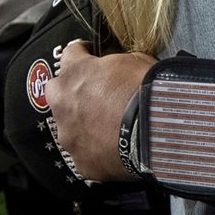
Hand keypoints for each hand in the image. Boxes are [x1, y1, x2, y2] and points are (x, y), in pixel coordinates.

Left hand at [45, 42, 154, 181]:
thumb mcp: (136, 59)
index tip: (90, 54)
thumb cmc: (146, 89)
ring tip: (110, 125)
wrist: (157, 127)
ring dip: (84, 123)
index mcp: (75, 72)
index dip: (83, 53)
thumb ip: (117, 62)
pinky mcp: (82, 161)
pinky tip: (115, 147)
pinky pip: (85, 153)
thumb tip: (118, 67)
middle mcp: (63, 104)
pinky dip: (96, 150)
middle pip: (57, 92)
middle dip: (72, 91)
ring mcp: (69, 135)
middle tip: (96, 93)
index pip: (71, 53)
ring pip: (68, 127)